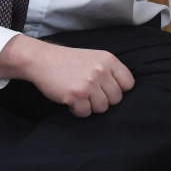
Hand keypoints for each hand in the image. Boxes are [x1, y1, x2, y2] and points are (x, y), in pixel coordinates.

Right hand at [0, 34, 133, 116]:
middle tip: (89, 93)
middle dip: (103, 100)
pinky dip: (77, 110)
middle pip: (116, 99)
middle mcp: (101, 71)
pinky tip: (70, 99)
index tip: (105, 89)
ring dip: (90, 106)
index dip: (118, 89)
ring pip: (102, 108)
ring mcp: (89, 83)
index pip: (128, 84)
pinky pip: (86, 113)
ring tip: (79, 95)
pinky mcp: (76, 95)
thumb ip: (110, 71)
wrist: (42, 59)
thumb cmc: (69, 61)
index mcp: (109, 60)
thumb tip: (123, 92)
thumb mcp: (94, 58)